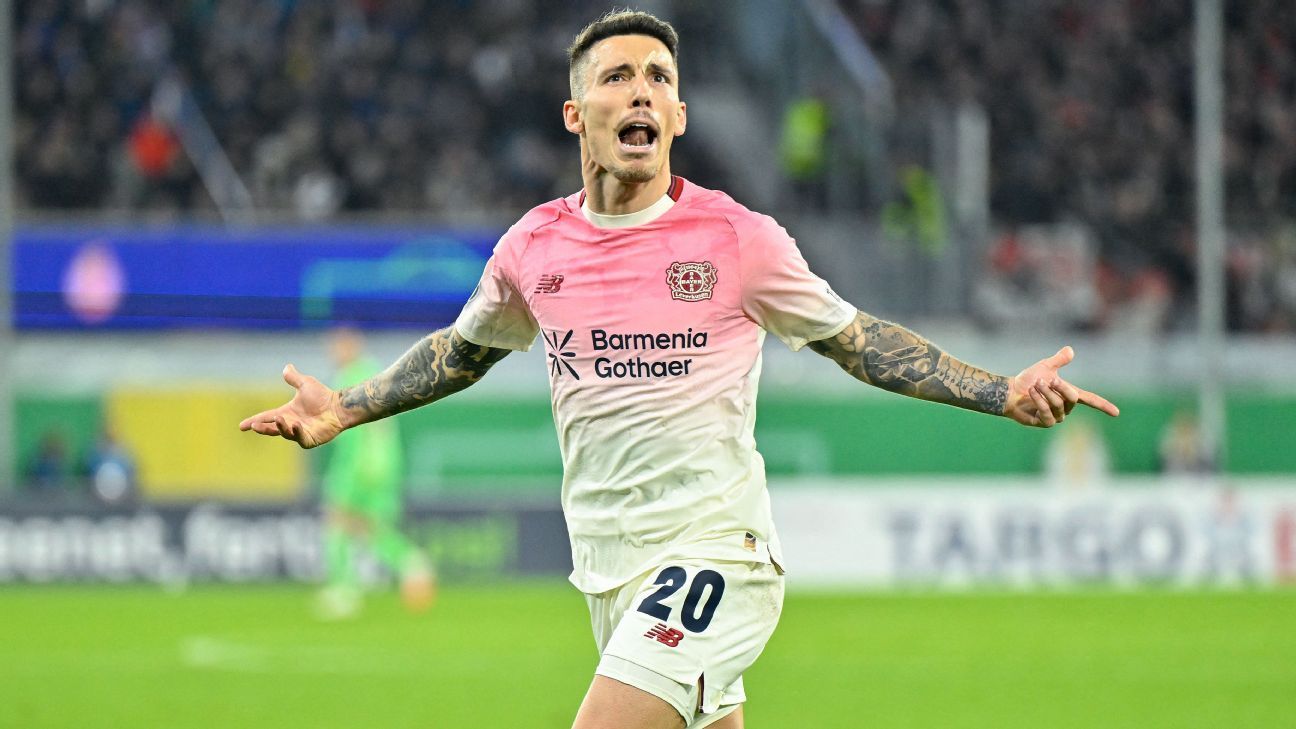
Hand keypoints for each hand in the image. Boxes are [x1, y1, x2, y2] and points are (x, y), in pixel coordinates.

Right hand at [238, 364, 347, 447]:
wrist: (339, 406)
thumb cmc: (323, 396)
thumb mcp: (305, 384)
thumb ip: (294, 378)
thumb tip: (286, 367)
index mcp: (286, 413)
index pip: (266, 417)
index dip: (254, 421)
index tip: (241, 426)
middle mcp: (290, 424)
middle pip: (272, 428)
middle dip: (262, 428)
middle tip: (254, 425)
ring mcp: (300, 433)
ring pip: (284, 433)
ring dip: (280, 427)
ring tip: (279, 418)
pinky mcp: (310, 439)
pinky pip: (300, 438)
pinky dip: (296, 433)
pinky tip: (296, 425)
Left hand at [1004, 346, 1118, 427]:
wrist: (1009, 392)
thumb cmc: (1027, 381)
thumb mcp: (1044, 368)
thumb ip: (1058, 361)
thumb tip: (1070, 350)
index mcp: (1069, 395)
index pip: (1090, 400)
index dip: (1103, 406)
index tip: (1117, 413)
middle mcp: (1065, 408)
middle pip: (1073, 398)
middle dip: (1057, 387)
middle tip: (1042, 380)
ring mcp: (1055, 417)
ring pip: (1059, 404)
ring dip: (1044, 392)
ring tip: (1033, 387)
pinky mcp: (1044, 423)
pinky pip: (1047, 413)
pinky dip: (1038, 401)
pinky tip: (1030, 394)